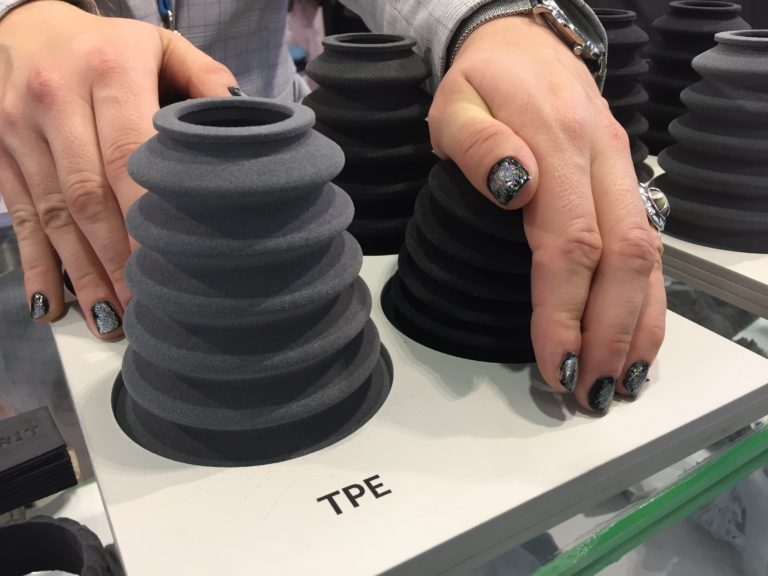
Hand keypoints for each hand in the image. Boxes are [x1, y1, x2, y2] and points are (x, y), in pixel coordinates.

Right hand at [0, 1, 236, 336]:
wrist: (26, 23)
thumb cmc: (109, 44)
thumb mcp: (161, 46)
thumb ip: (205, 80)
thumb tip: (244, 124)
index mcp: (108, 71)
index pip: (129, 156)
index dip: (149, 217)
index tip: (172, 264)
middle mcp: (56, 100)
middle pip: (90, 196)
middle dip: (119, 260)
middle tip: (148, 308)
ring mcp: (19, 129)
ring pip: (55, 215)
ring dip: (83, 275)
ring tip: (112, 321)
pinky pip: (20, 217)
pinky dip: (36, 265)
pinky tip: (53, 305)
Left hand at [428, 16, 664, 412]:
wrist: (526, 46)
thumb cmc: (482, 83)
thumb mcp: (455, 103)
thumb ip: (477, 144)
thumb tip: (514, 188)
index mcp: (559, 142)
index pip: (571, 242)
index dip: (564, 309)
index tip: (554, 362)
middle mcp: (605, 160)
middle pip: (625, 259)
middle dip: (609, 333)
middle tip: (590, 393)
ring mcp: (623, 172)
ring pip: (650, 257)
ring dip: (638, 325)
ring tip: (621, 382)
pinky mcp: (628, 183)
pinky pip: (651, 246)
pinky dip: (648, 300)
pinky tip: (637, 338)